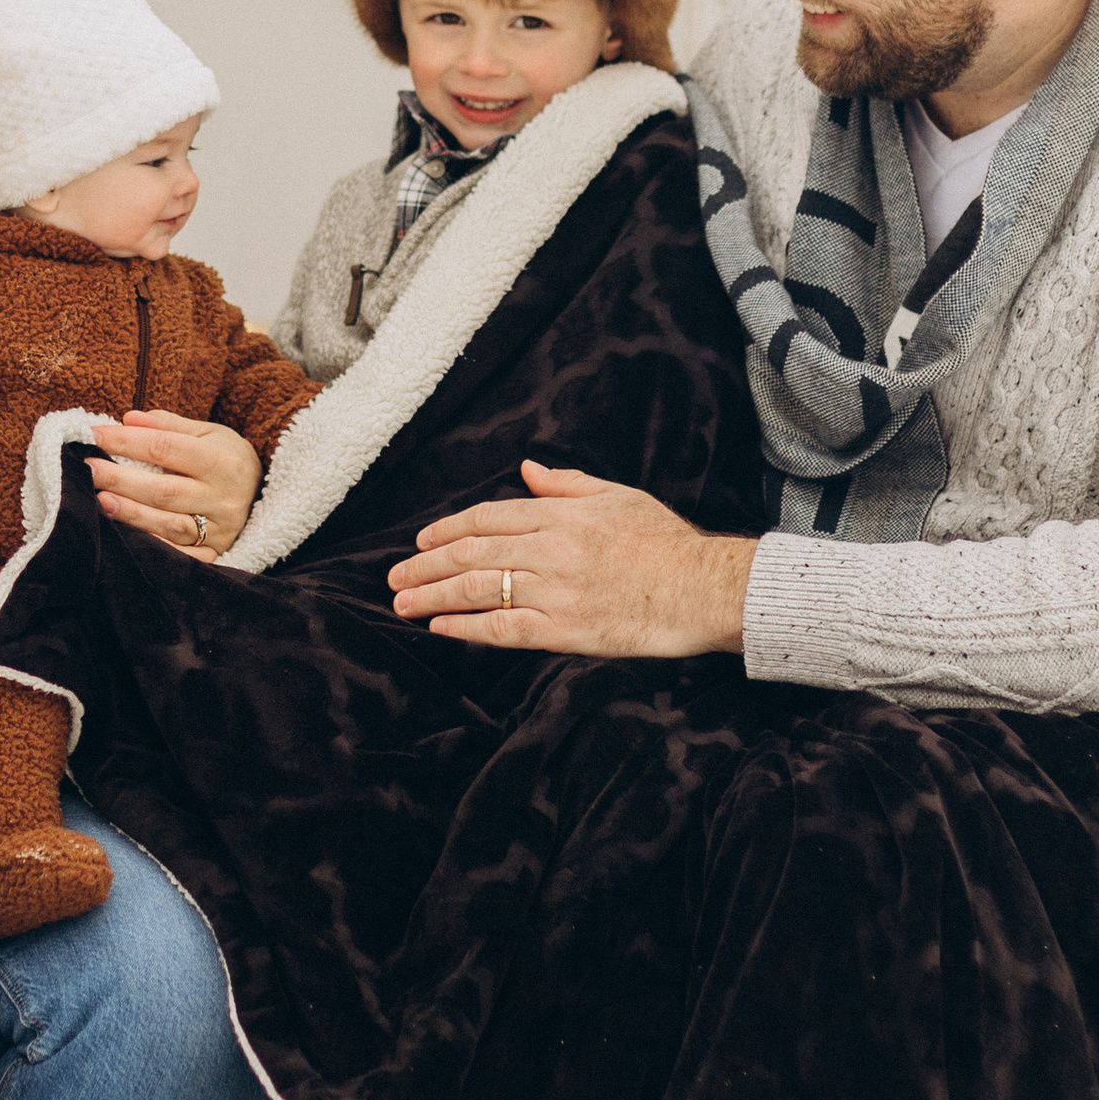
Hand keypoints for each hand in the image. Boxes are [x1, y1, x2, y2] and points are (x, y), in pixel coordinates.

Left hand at [87, 411, 261, 556]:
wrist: (263, 492)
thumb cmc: (226, 457)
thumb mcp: (208, 433)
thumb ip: (169, 426)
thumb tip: (129, 419)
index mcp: (223, 461)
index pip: (167, 448)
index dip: (128, 441)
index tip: (96, 435)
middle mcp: (224, 498)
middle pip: (164, 490)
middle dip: (121, 479)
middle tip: (88, 469)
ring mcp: (221, 529)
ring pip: (169, 524)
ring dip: (131, 514)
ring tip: (100, 499)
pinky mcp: (216, 553)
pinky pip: (181, 556)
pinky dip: (153, 545)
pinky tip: (126, 535)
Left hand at [386, 460, 756, 656]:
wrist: (703, 588)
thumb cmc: (666, 543)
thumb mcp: (618, 496)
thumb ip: (567, 484)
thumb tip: (529, 469)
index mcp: (561, 515)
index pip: (488, 517)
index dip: (447, 529)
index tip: (421, 540)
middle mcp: (551, 549)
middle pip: (473, 553)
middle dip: (427, 565)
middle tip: (395, 576)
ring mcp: (556, 591)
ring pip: (480, 589)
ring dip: (434, 596)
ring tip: (403, 603)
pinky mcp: (566, 630)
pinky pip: (504, 629)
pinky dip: (467, 628)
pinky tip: (441, 628)